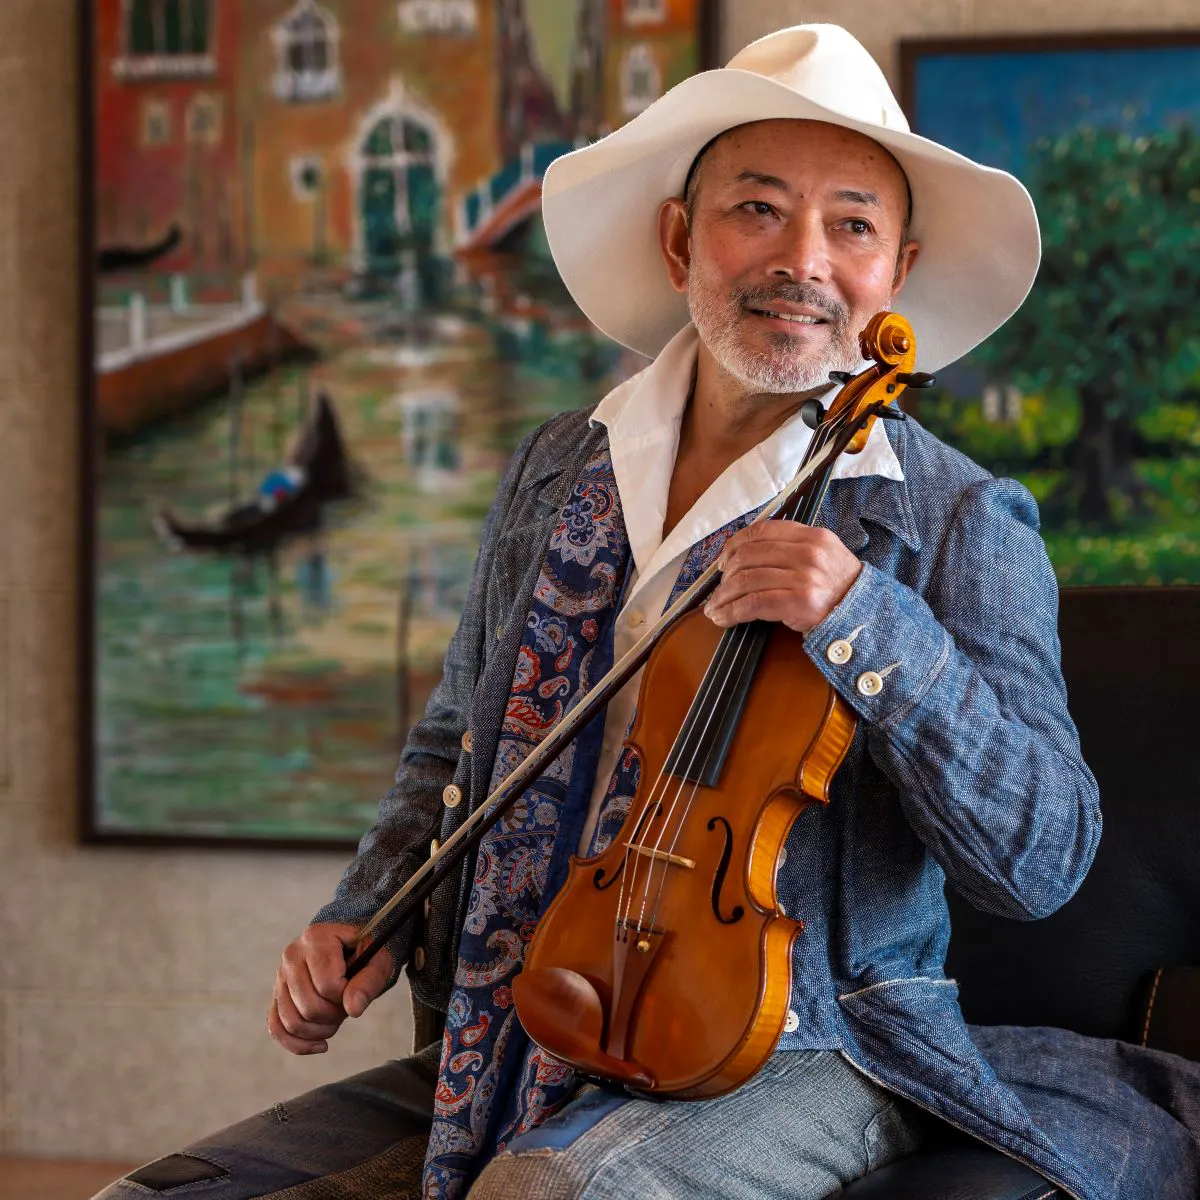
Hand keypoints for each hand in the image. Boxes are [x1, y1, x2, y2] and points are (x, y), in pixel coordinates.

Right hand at [268, 922, 393, 1054]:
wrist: (349, 948)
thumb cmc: (365, 953)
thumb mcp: (378, 961)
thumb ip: (368, 982)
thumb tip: (353, 1009)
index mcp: (317, 937)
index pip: (327, 984)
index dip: (346, 996)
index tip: (356, 988)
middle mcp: (292, 955)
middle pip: (309, 1005)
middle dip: (334, 1016)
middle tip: (347, 1006)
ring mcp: (281, 976)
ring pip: (292, 1021)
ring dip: (319, 1031)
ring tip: (336, 1020)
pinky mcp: (277, 995)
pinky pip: (277, 1028)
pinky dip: (298, 1044)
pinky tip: (321, 1044)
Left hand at [704, 522, 860, 633]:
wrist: (866, 615)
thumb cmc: (840, 589)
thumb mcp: (823, 555)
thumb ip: (791, 548)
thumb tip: (744, 555)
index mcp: (811, 536)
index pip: (762, 530)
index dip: (734, 545)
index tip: (723, 561)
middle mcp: (807, 552)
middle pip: (748, 556)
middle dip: (725, 575)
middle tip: (718, 589)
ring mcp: (804, 576)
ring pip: (746, 580)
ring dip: (723, 597)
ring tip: (714, 608)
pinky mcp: (800, 601)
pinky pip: (754, 603)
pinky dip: (732, 612)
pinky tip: (723, 618)